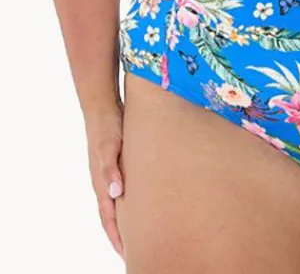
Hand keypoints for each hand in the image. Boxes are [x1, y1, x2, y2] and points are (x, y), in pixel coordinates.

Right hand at [85, 101, 125, 259]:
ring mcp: (108, 172)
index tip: (127, 254)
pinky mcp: (115, 162)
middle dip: (120, 234)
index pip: (107, 218)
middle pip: (110, 215)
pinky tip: (138, 200)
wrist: (102, 105)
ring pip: (115, 203)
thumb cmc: (107, 126)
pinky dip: (127, 201)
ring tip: (139, 231)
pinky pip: (119, 188)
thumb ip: (110, 169)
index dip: (116, 237)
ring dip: (124, 219)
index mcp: (101, 182)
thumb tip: (115, 194)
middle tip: (135, 250)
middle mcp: (103, 181)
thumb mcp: (109, 147)